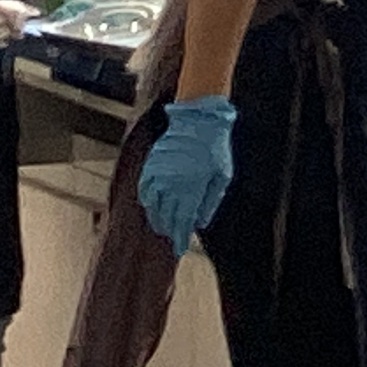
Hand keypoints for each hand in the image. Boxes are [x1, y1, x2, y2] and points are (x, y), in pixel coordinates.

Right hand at [138, 95, 236, 256]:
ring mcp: (160, 174)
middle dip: (169, 230)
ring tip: (161, 227)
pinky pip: (144, 188)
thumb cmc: (215, 147)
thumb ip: (211, 200)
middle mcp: (173, 184)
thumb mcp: (222, 175)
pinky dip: (146, 201)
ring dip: (156, 219)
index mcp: (192, 188)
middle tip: (171, 239)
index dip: (180, 236)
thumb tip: (200, 222)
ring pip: (153, 205)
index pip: (183, 221)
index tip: (180, 248)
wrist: (198, 119)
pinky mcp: (152, 164)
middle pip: (167, 216)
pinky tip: (150, 206)